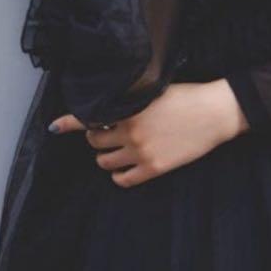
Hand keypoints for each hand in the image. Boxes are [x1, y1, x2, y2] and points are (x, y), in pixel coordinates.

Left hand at [48, 80, 248, 187]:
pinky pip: (122, 180)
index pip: (90, 117)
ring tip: (119, 150)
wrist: (215, 113)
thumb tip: (108, 111)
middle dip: (97, 138)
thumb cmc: (188, 97)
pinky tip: (125, 167)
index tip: (55, 126)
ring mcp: (141, 151)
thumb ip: (130, 101)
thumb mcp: (155, 91)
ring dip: (107, 157)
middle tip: (109, 134)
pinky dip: (119, 175)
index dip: (69, 122)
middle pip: (94, 142)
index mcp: (129, 109)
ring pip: (104, 162)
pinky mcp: (154, 168)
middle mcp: (130, 131)